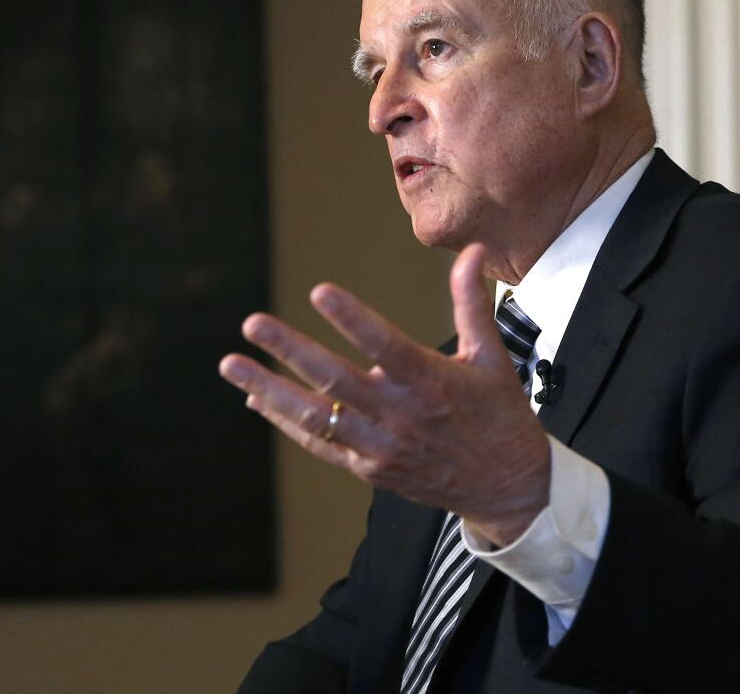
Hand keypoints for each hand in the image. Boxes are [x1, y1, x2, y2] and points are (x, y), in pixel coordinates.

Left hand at [219, 243, 550, 546]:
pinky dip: (287, 423)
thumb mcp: (491, 357)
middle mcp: (401, 416)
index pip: (386, 346)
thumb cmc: (500, 415)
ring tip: (232, 365)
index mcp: (432, 383)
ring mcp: (380, 446)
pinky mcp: (369, 469)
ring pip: (315, 416)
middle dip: (290, 350)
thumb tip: (474, 252)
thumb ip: (471, 303)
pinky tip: (258, 399)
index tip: (320, 292)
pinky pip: (320, 445)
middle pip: (336, 380)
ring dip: (270, 389)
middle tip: (253, 323)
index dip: (352, 319)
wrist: (507, 488)